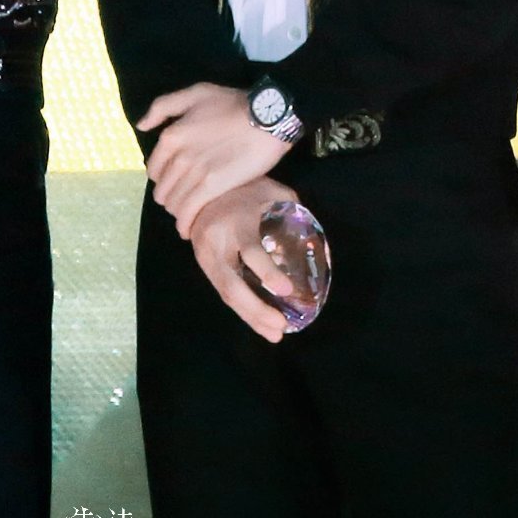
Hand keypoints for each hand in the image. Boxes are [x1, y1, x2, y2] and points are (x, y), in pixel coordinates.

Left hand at [140, 82, 292, 237]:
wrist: (267, 118)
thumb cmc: (233, 104)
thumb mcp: (195, 93)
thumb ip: (163, 107)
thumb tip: (142, 126)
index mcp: (171, 136)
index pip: (153, 170)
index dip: (162, 179)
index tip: (174, 183)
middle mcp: (177, 156)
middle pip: (162, 190)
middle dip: (170, 197)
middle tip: (184, 199)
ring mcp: (194, 173)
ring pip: (173, 203)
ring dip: (178, 212)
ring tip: (190, 213)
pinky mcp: (212, 187)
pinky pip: (188, 212)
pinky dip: (185, 224)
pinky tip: (188, 230)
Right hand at [189, 177, 299, 342]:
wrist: (200, 184)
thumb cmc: (246, 186)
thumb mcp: (272, 190)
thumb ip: (293, 210)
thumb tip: (317, 242)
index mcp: (236, 220)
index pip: (250, 251)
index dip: (267, 272)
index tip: (285, 289)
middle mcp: (216, 241)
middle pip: (232, 284)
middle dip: (257, 310)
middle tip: (281, 326)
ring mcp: (205, 255)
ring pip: (226, 294)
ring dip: (250, 317)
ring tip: (275, 334)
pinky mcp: (202, 264)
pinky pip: (222, 292)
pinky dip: (241, 310)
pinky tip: (259, 323)